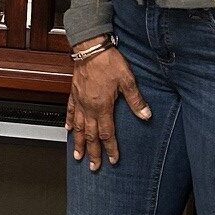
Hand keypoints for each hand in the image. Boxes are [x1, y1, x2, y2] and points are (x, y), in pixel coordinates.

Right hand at [66, 41, 150, 170]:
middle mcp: (89, 107)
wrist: (91, 47)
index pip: (107, 133)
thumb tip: (146, 115)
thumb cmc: (108, 62)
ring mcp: (80, 101)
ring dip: (78, 142)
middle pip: (90, 135)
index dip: (110, 148)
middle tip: (93, 166)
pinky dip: (69, 121)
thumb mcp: (127, 80)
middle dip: (93, 152)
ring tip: (77, 155)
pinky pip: (70, 111)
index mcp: (102, 106)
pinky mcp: (74, 93)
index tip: (112, 159)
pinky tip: (68, 129)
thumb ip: (136, 100)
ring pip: (78, 127)